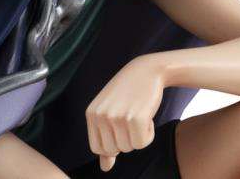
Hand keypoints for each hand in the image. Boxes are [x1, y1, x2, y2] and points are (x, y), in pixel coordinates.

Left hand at [85, 55, 164, 170]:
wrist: (146, 71)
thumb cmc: (127, 93)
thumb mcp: (110, 112)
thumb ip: (105, 139)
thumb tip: (104, 168)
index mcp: (91, 114)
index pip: (97, 149)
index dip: (113, 143)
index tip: (120, 127)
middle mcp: (101, 115)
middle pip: (114, 150)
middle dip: (126, 139)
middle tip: (130, 117)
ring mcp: (117, 117)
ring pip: (130, 148)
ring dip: (138, 135)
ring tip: (138, 113)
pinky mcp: (135, 118)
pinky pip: (143, 143)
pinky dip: (149, 133)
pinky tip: (147, 115)